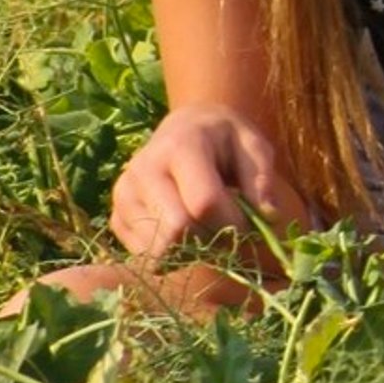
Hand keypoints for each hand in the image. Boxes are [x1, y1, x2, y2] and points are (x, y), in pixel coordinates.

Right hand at [107, 104, 303, 260]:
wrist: (184, 128)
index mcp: (180, 146)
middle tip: (226, 228)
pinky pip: (145, 254)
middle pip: (177, 230)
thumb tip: (267, 216)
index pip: (204, 204)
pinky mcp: (116, 216)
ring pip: (159, 247)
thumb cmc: (224, 139)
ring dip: (191, 249)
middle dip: (211, 239)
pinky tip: (184, 230)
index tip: (248, 220)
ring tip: (205, 227)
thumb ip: (261, 179)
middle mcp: (143, 169)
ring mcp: (124, 194)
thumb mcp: (253, 146)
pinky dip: (171, 252)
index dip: (233, 222)